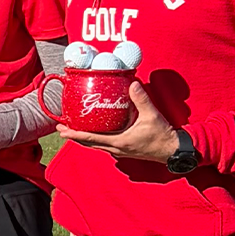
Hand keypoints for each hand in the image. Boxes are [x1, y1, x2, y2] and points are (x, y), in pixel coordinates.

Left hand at [56, 82, 179, 162]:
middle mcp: (116, 149)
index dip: (75, 134)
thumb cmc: (162, 136)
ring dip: (84, 138)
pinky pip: (104, 145)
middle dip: (74, 136)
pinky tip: (95, 133)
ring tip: (74, 130)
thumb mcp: (151, 116)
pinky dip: (95, 140)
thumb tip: (132, 83)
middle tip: (62, 128)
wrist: (173, 151)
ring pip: (96, 146)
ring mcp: (120, 152)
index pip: (91, 138)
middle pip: (89, 143)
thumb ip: (141, 99)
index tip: (62, 130)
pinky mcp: (125, 151)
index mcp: (119, 142)